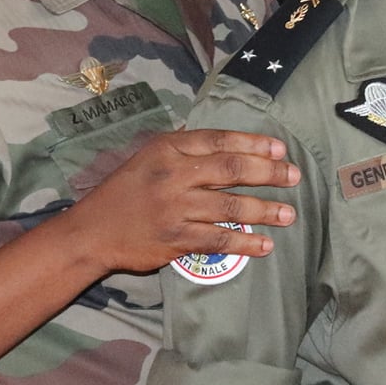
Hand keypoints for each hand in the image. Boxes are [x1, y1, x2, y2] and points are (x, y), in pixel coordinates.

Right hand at [68, 130, 297, 273]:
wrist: (91, 232)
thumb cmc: (124, 192)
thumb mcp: (148, 156)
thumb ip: (183, 147)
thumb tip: (221, 139)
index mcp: (168, 149)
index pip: (219, 140)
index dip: (254, 143)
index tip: (280, 148)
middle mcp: (173, 174)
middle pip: (232, 169)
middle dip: (269, 172)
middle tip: (293, 176)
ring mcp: (175, 208)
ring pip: (230, 206)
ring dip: (265, 210)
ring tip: (289, 214)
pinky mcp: (175, 239)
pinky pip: (219, 239)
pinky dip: (245, 243)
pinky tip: (265, 245)